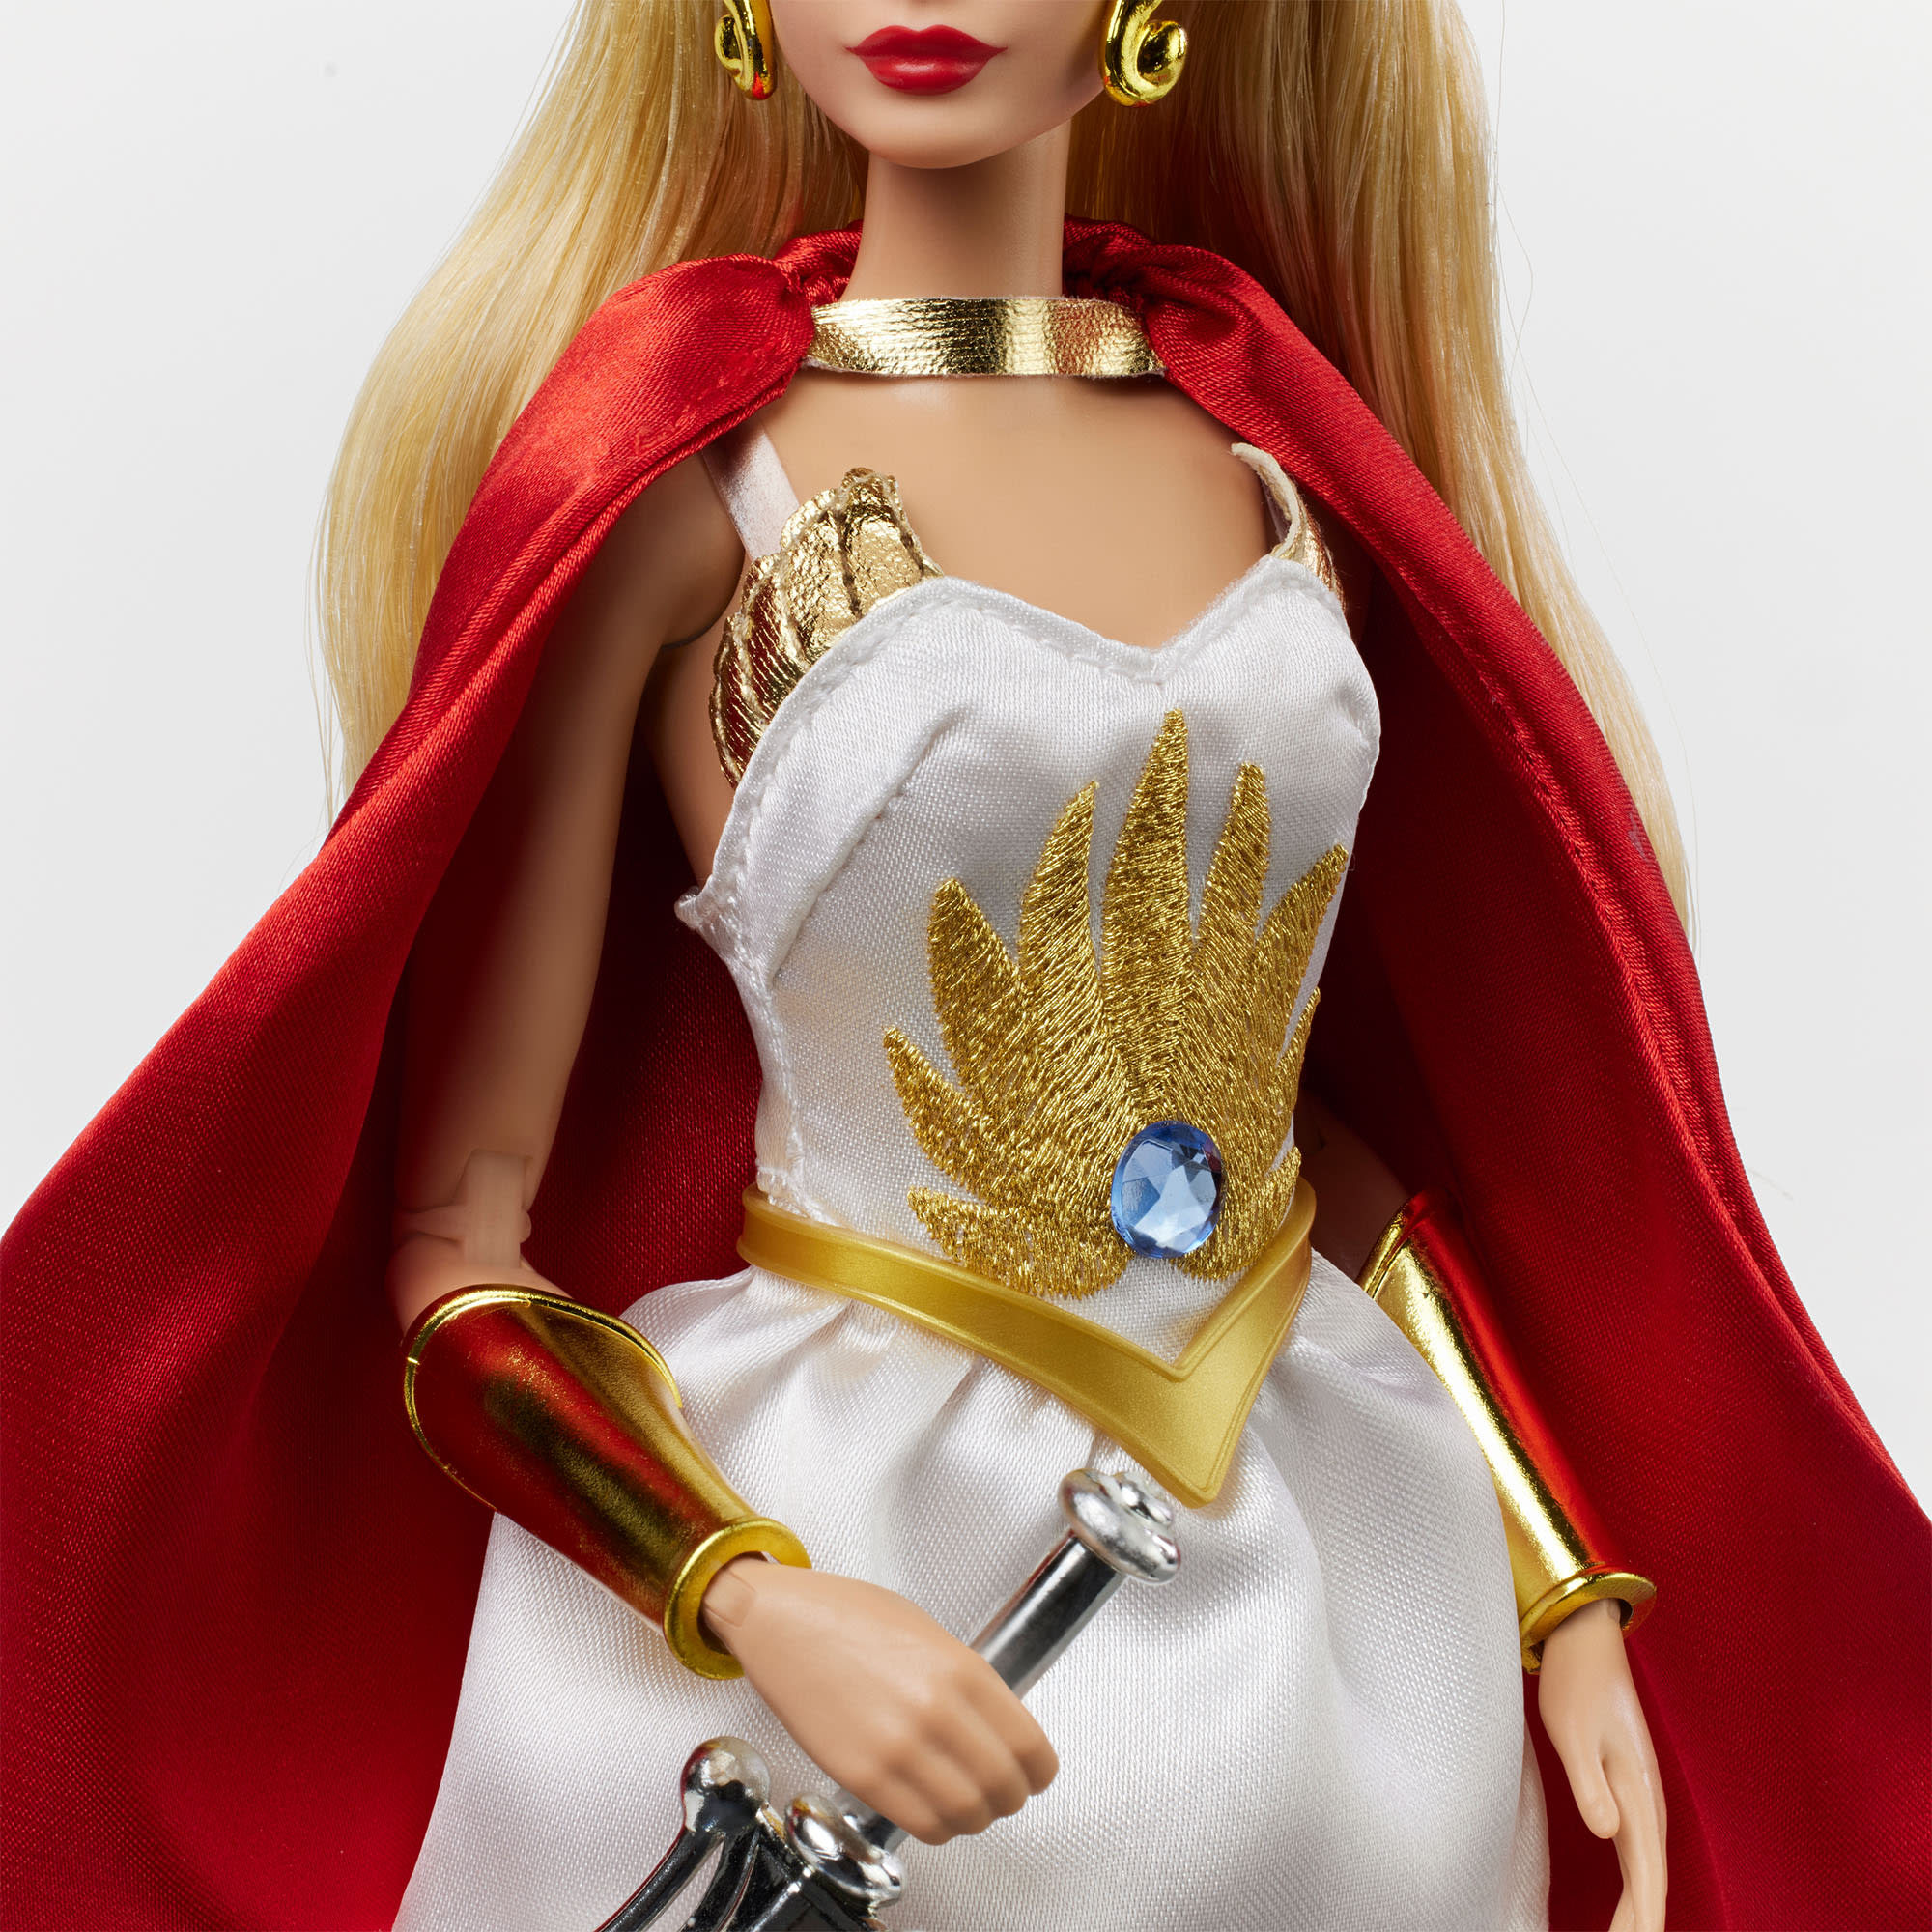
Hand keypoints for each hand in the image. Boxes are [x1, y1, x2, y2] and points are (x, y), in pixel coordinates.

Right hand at [701, 1556, 1057, 1843]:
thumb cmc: (845, 1614)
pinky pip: (921, 1824)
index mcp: (960, 1669)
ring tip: (968, 1801)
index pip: (1029, 1746)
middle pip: (1003, 1787)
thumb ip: (966, 1678)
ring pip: (966, 1816)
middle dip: (1011, 1796)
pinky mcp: (862, 1777)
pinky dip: (939, 1826)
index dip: (1039, 1769)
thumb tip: (998, 1721)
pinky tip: (934, 1807)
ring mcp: (897, 1749)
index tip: (1036, 1772)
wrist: (780, 1623)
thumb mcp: (926, 1629)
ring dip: (975, 1816)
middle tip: (1006, 1791)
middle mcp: (935, 1713)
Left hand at [1538, 1600, 1666, 1931]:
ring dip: (1641, 1906)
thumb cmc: (1575, 1683)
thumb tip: (1609, 1834)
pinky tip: (1630, 1899)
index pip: (1647, 1874)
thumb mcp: (1572, 1731)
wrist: (1586, 1640)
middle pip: (1652, 1878)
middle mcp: (1649, 1799)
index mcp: (1639, 1791)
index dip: (1641, 1918)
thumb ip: (1590, 1783)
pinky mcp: (1630, 1786)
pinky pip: (1640, 1848)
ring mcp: (1643, 1793)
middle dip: (1642, 1922)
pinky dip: (1637, 1882)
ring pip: (1649, 1866)